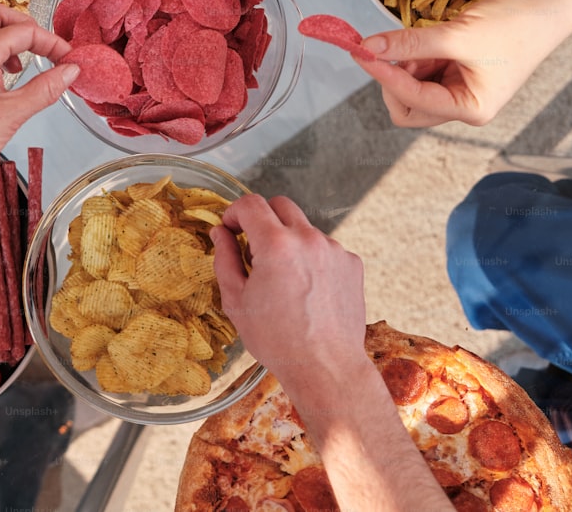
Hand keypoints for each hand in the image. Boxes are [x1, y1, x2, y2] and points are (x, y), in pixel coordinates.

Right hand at [211, 194, 365, 376]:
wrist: (325, 367)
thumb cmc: (278, 340)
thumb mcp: (236, 300)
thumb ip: (225, 259)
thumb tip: (220, 234)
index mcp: (276, 245)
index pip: (250, 204)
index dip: (234, 213)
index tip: (230, 229)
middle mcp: (308, 239)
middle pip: (280, 205)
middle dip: (261, 219)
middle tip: (253, 249)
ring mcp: (334, 249)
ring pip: (303, 228)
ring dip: (288, 241)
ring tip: (283, 279)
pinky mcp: (351, 263)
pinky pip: (324, 247)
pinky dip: (311, 258)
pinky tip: (306, 289)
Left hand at [351, 0, 571, 126]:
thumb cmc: (518, 22)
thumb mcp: (458, 35)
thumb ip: (411, 44)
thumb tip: (369, 48)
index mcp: (471, 109)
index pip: (413, 102)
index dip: (385, 77)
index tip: (362, 52)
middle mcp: (465, 103)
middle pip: (408, 106)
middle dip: (394, 78)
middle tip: (387, 47)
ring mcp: (461, 86)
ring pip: (413, 85)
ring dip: (405, 62)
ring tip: (418, 37)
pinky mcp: (457, 66)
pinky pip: (424, 67)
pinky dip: (416, 53)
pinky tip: (425, 35)